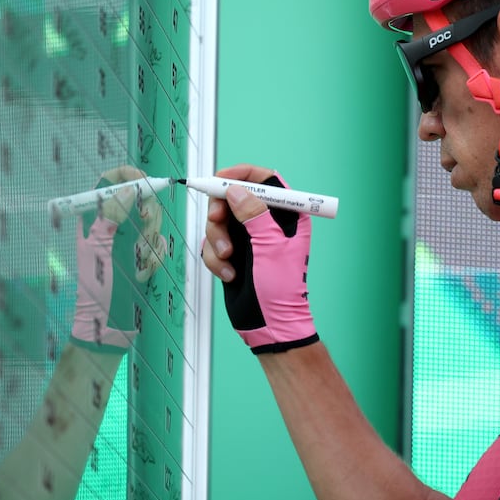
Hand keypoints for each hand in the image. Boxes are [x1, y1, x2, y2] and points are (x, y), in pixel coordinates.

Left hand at [70, 165, 167, 350]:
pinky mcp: (141, 256)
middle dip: (145, 220)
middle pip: (139, 200)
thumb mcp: (103, 248)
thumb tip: (129, 190)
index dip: (129, 177)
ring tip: (136, 265)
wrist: (108, 324)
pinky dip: (153, 259)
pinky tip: (142, 273)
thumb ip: (115, 216)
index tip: (146, 183)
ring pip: (151, 225)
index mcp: (95, 219)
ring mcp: (127, 242)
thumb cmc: (99, 287)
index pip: (110, 182)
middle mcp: (111, 226)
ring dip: (148, 246)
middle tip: (139, 239)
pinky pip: (158, 246)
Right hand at [200, 164, 317, 353]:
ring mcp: (248, 239)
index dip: (242, 174)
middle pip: (233, 197)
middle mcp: (266, 223)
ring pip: (218, 222)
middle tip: (217, 221)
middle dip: (221, 212)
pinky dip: (216, 259)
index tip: (221, 180)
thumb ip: (254, 214)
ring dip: (217, 240)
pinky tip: (229, 274)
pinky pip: (212, 244)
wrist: (270, 325)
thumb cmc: (281, 288)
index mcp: (286, 215)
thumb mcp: (270, 246)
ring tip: (229, 260)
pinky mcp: (233, 254)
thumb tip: (235, 189)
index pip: (265, 179)